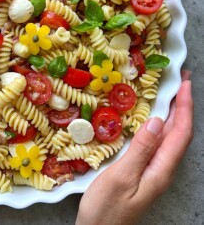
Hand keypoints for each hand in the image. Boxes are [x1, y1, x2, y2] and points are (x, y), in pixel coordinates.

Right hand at [76, 71, 192, 224]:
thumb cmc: (106, 208)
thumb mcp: (122, 177)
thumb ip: (141, 150)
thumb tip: (156, 121)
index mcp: (161, 170)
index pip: (180, 134)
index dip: (184, 107)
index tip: (184, 84)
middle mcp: (162, 169)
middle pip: (179, 134)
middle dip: (183, 106)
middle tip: (180, 82)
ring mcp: (153, 171)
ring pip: (169, 138)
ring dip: (173, 114)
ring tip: (170, 94)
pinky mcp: (143, 171)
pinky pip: (157, 143)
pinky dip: (158, 125)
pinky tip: (151, 120)